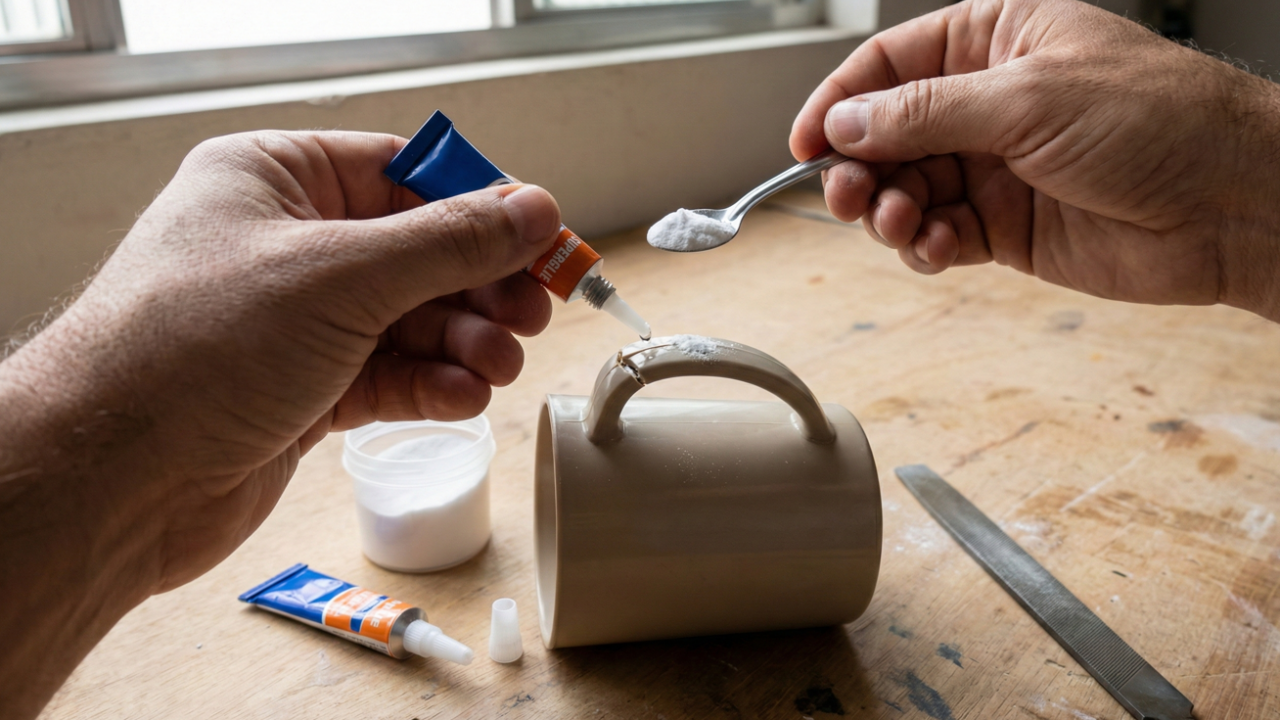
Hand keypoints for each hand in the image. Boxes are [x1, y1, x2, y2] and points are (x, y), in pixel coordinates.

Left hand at [0, 131, 560, 717]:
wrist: (112, 481)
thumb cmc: (193, 351)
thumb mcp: (341, 276)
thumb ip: (448, 243)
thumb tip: (533, 208)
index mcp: (274, 180)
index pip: (403, 173)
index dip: (479, 206)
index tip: (542, 238)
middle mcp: (285, 245)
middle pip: (416, 252)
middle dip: (478, 286)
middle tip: (533, 313)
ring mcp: (294, 322)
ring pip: (409, 320)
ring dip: (464, 343)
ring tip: (499, 365)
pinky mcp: (304, 390)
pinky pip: (388, 375)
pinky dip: (431, 385)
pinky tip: (461, 397)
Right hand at [791, 0, 1279, 319]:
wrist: (1233, 205)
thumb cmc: (1161, 121)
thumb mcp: (1028, 99)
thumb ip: (926, 113)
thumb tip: (847, 122)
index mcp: (994, 43)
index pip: (890, 65)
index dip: (839, 102)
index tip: (804, 141)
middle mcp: (988, 105)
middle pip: (886, 134)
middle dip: (858, 167)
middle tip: (847, 194)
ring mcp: (996, 168)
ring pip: (906, 190)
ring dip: (888, 211)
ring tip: (898, 224)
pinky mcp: (1007, 228)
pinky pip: (940, 237)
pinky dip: (925, 248)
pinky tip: (937, 249)